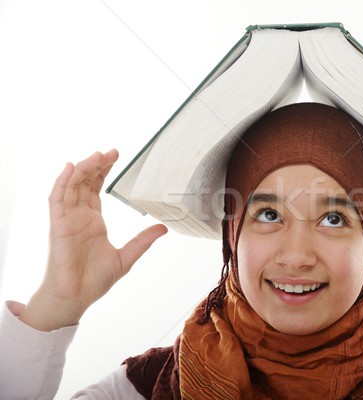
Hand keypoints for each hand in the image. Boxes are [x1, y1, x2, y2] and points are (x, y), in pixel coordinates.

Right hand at [20, 150, 167, 330]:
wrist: (76, 297)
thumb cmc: (94, 280)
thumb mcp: (127, 256)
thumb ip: (143, 240)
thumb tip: (163, 228)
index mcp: (93, 221)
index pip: (95, 188)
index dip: (103, 172)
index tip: (115, 157)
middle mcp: (79, 216)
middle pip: (84, 182)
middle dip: (96, 164)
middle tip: (113, 151)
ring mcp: (67, 219)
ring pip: (71, 185)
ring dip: (82, 168)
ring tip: (97, 155)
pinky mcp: (58, 225)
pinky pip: (57, 199)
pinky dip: (62, 182)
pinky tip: (71, 168)